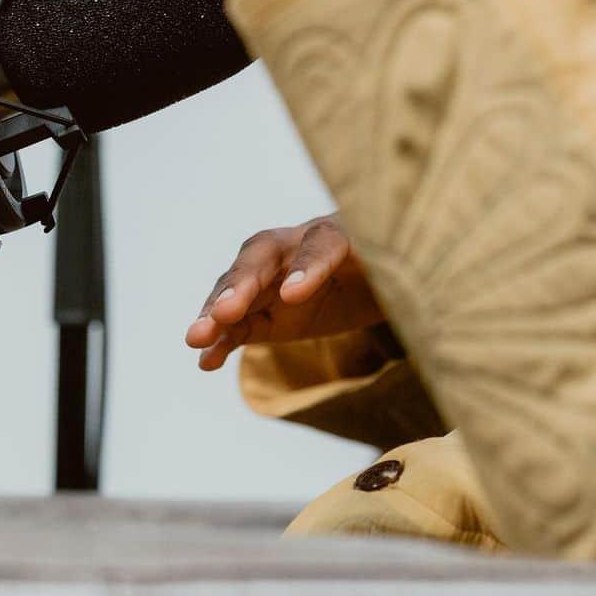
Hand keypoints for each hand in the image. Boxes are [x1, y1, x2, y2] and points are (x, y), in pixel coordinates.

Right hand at [185, 215, 382, 369]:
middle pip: (260, 262)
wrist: (390, 278)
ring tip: (196, 339)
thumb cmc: (396, 262)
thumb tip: (395, 287)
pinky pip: (241, 328)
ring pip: (239, 293)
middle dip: (240, 286)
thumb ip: (389, 272)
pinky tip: (206, 363)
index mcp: (334, 231)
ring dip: (216, 315)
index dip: (306, 269)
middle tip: (222, 312)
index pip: (319, 245)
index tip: (291, 296)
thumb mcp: (400, 267)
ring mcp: (275, 282)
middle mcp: (293, 250)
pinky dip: (223, 343)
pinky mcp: (269, 315)